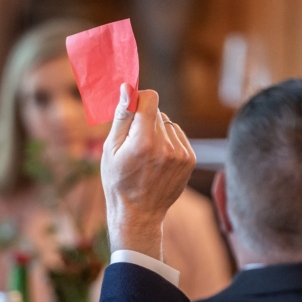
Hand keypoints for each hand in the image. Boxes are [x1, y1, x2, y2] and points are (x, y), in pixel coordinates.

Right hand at [102, 84, 195, 259]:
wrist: (139, 214)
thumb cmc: (118, 181)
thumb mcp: (111, 148)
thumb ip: (122, 116)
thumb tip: (127, 88)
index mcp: (143, 142)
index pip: (150, 98)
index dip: (139, 100)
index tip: (131, 111)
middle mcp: (166, 146)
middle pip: (157, 112)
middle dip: (145, 120)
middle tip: (134, 144)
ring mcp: (181, 154)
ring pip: (168, 123)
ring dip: (158, 131)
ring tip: (146, 155)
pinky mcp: (190, 159)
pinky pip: (178, 136)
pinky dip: (168, 142)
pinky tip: (158, 160)